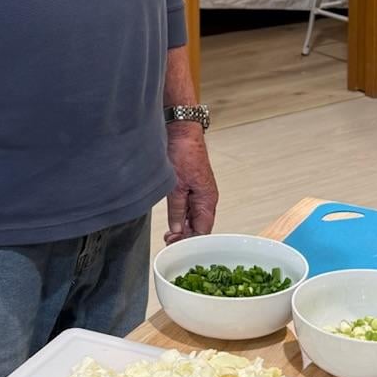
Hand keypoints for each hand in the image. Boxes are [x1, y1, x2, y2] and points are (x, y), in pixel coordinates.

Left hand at [164, 122, 217, 241]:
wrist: (181, 131)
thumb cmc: (184, 152)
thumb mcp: (176, 186)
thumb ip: (176, 210)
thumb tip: (177, 229)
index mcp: (207, 199)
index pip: (203, 229)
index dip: (190, 240)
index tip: (176, 246)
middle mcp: (206, 197)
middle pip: (199, 225)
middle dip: (185, 236)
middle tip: (169, 241)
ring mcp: (198, 192)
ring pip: (192, 217)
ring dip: (182, 226)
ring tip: (169, 235)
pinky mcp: (190, 186)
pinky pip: (187, 207)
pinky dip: (180, 215)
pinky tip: (171, 221)